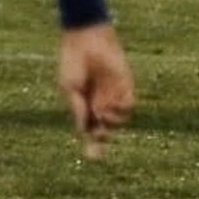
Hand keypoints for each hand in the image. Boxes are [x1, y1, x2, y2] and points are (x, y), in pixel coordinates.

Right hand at [58, 23, 133, 159]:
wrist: (86, 40)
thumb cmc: (74, 62)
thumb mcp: (70, 88)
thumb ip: (78, 108)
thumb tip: (84, 130)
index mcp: (85, 106)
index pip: (91, 131)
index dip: (93, 145)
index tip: (93, 158)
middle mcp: (100, 103)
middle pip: (106, 129)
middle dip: (102, 140)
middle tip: (98, 143)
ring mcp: (113, 94)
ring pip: (118, 120)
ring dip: (111, 121)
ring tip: (100, 111)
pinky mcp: (125, 83)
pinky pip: (128, 104)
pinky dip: (121, 109)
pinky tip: (110, 104)